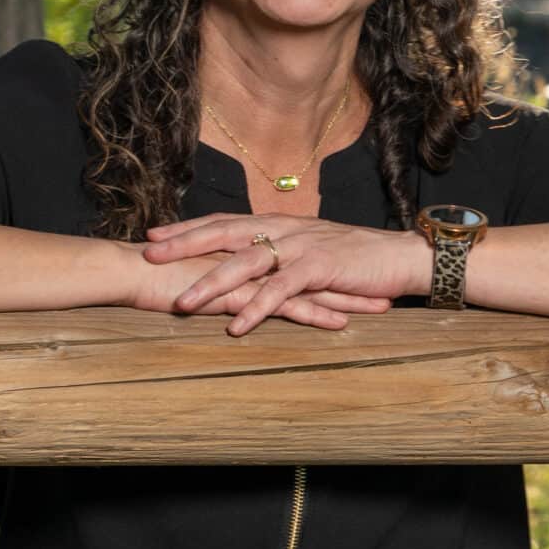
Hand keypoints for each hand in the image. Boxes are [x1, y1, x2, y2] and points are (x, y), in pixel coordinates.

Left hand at [142, 213, 423, 334]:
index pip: (225, 221)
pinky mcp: (321, 268)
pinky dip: (258, 308)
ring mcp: (301, 247)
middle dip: (185, 245)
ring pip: (247, 262)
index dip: (189, 228)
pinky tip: (237, 326)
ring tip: (182, 304)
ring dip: (212, 283)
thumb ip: (281, 252)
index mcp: (280, 224)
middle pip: (225, 233)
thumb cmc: (357, 257)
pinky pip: (281, 290)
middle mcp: (285, 230)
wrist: (400, 256)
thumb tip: (251, 262)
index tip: (154, 235)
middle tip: (148, 255)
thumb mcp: (311, 248)